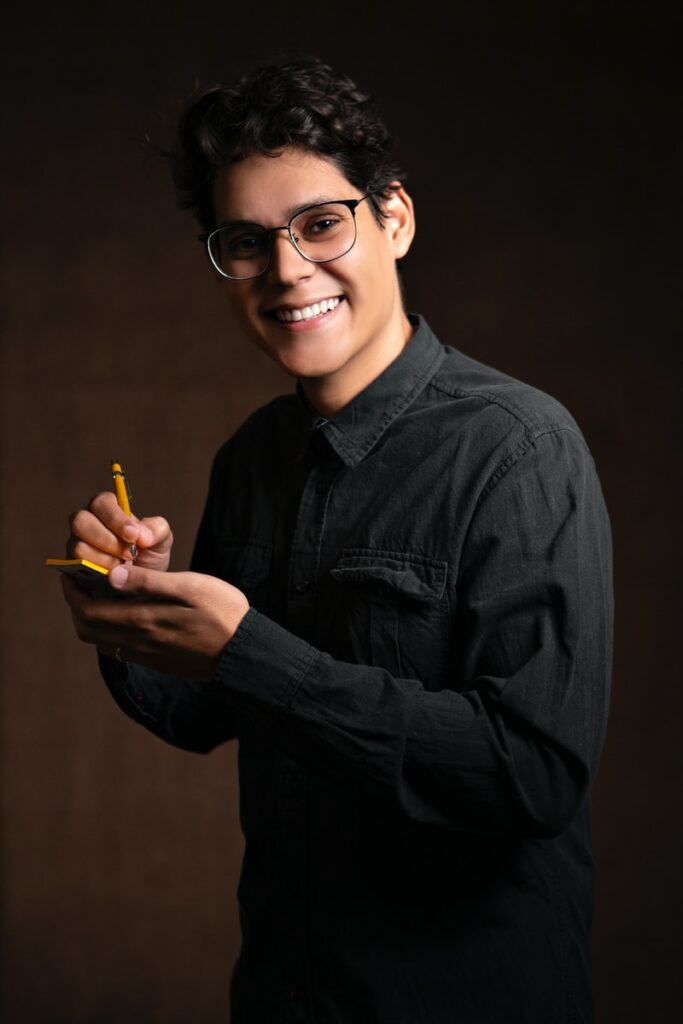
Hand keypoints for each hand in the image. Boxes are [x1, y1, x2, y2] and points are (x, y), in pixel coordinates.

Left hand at [62, 563, 249, 679]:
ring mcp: (146, 654)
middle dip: (76, 605)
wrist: (245, 653)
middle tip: (81, 582)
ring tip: (99, 595)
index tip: (71, 572)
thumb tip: (112, 575)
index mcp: (142, 619)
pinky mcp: (156, 661)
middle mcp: (138, 641)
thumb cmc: (223, 612)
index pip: (88, 609)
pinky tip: (123, 615)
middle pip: (87, 628)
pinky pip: (118, 649)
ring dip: (91, 619)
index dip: (72, 591)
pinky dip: (108, 631)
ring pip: (100, 640)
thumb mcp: (190, 587)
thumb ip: (149, 582)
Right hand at [67, 491, 172, 571]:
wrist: (141, 587)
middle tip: (130, 554)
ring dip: (104, 560)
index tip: (133, 535)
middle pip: (80, 521)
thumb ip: (157, 530)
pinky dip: (96, 575)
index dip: (115, 519)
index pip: (101, 503)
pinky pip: (76, 570)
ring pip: (78, 548)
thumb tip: (141, 534)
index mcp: (107, 509)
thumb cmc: (149, 558)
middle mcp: (87, 524)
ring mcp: (76, 546)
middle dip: (107, 540)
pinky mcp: (73, 569)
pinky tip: (114, 579)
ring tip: (124, 567)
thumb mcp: (161, 542)